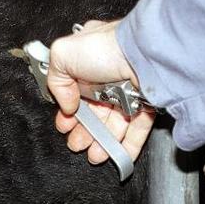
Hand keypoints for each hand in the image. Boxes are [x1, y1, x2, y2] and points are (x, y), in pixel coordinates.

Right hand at [47, 20, 154, 163]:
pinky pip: (138, 128)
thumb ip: (55, 81)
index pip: (74, 90)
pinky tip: (118, 156)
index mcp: (87, 60)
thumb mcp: (63, 54)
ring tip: (94, 155)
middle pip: (94, 110)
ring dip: (103, 142)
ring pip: (114, 122)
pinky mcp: (149, 103)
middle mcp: (108, 75)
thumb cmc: (106, 47)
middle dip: (84, 131)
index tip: (64, 123)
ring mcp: (129, 89)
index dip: (68, 110)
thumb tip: (66, 105)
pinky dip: (128, 145)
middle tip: (77, 145)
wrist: (144, 53)